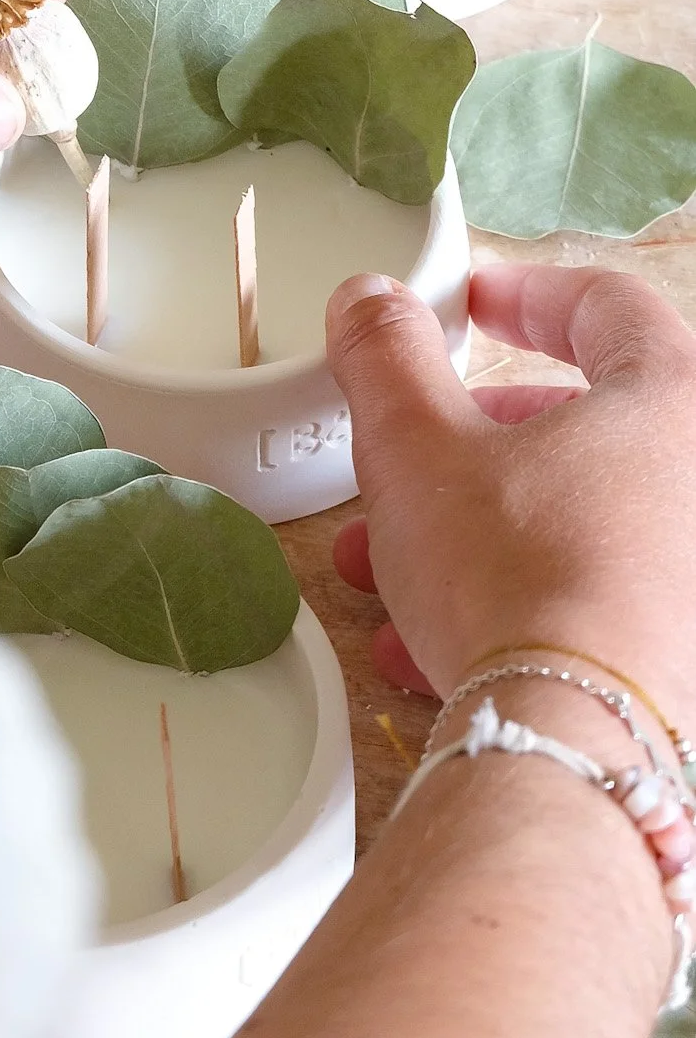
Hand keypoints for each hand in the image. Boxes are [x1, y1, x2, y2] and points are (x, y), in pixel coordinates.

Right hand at [325, 264, 695, 727]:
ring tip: (386, 567)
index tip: (468, 309)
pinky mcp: (679, 650)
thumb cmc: (515, 576)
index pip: (602, 305)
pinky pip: (590, 598)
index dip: (520, 296)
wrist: (570, 742)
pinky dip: (514, 601)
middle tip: (412, 456)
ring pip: (578, 519)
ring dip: (475, 531)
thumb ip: (389, 356)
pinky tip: (431, 641)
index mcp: (669, 399)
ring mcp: (694, 569)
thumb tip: (373, 302)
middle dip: (473, 442)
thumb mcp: (416, 444)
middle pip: (586, 423)